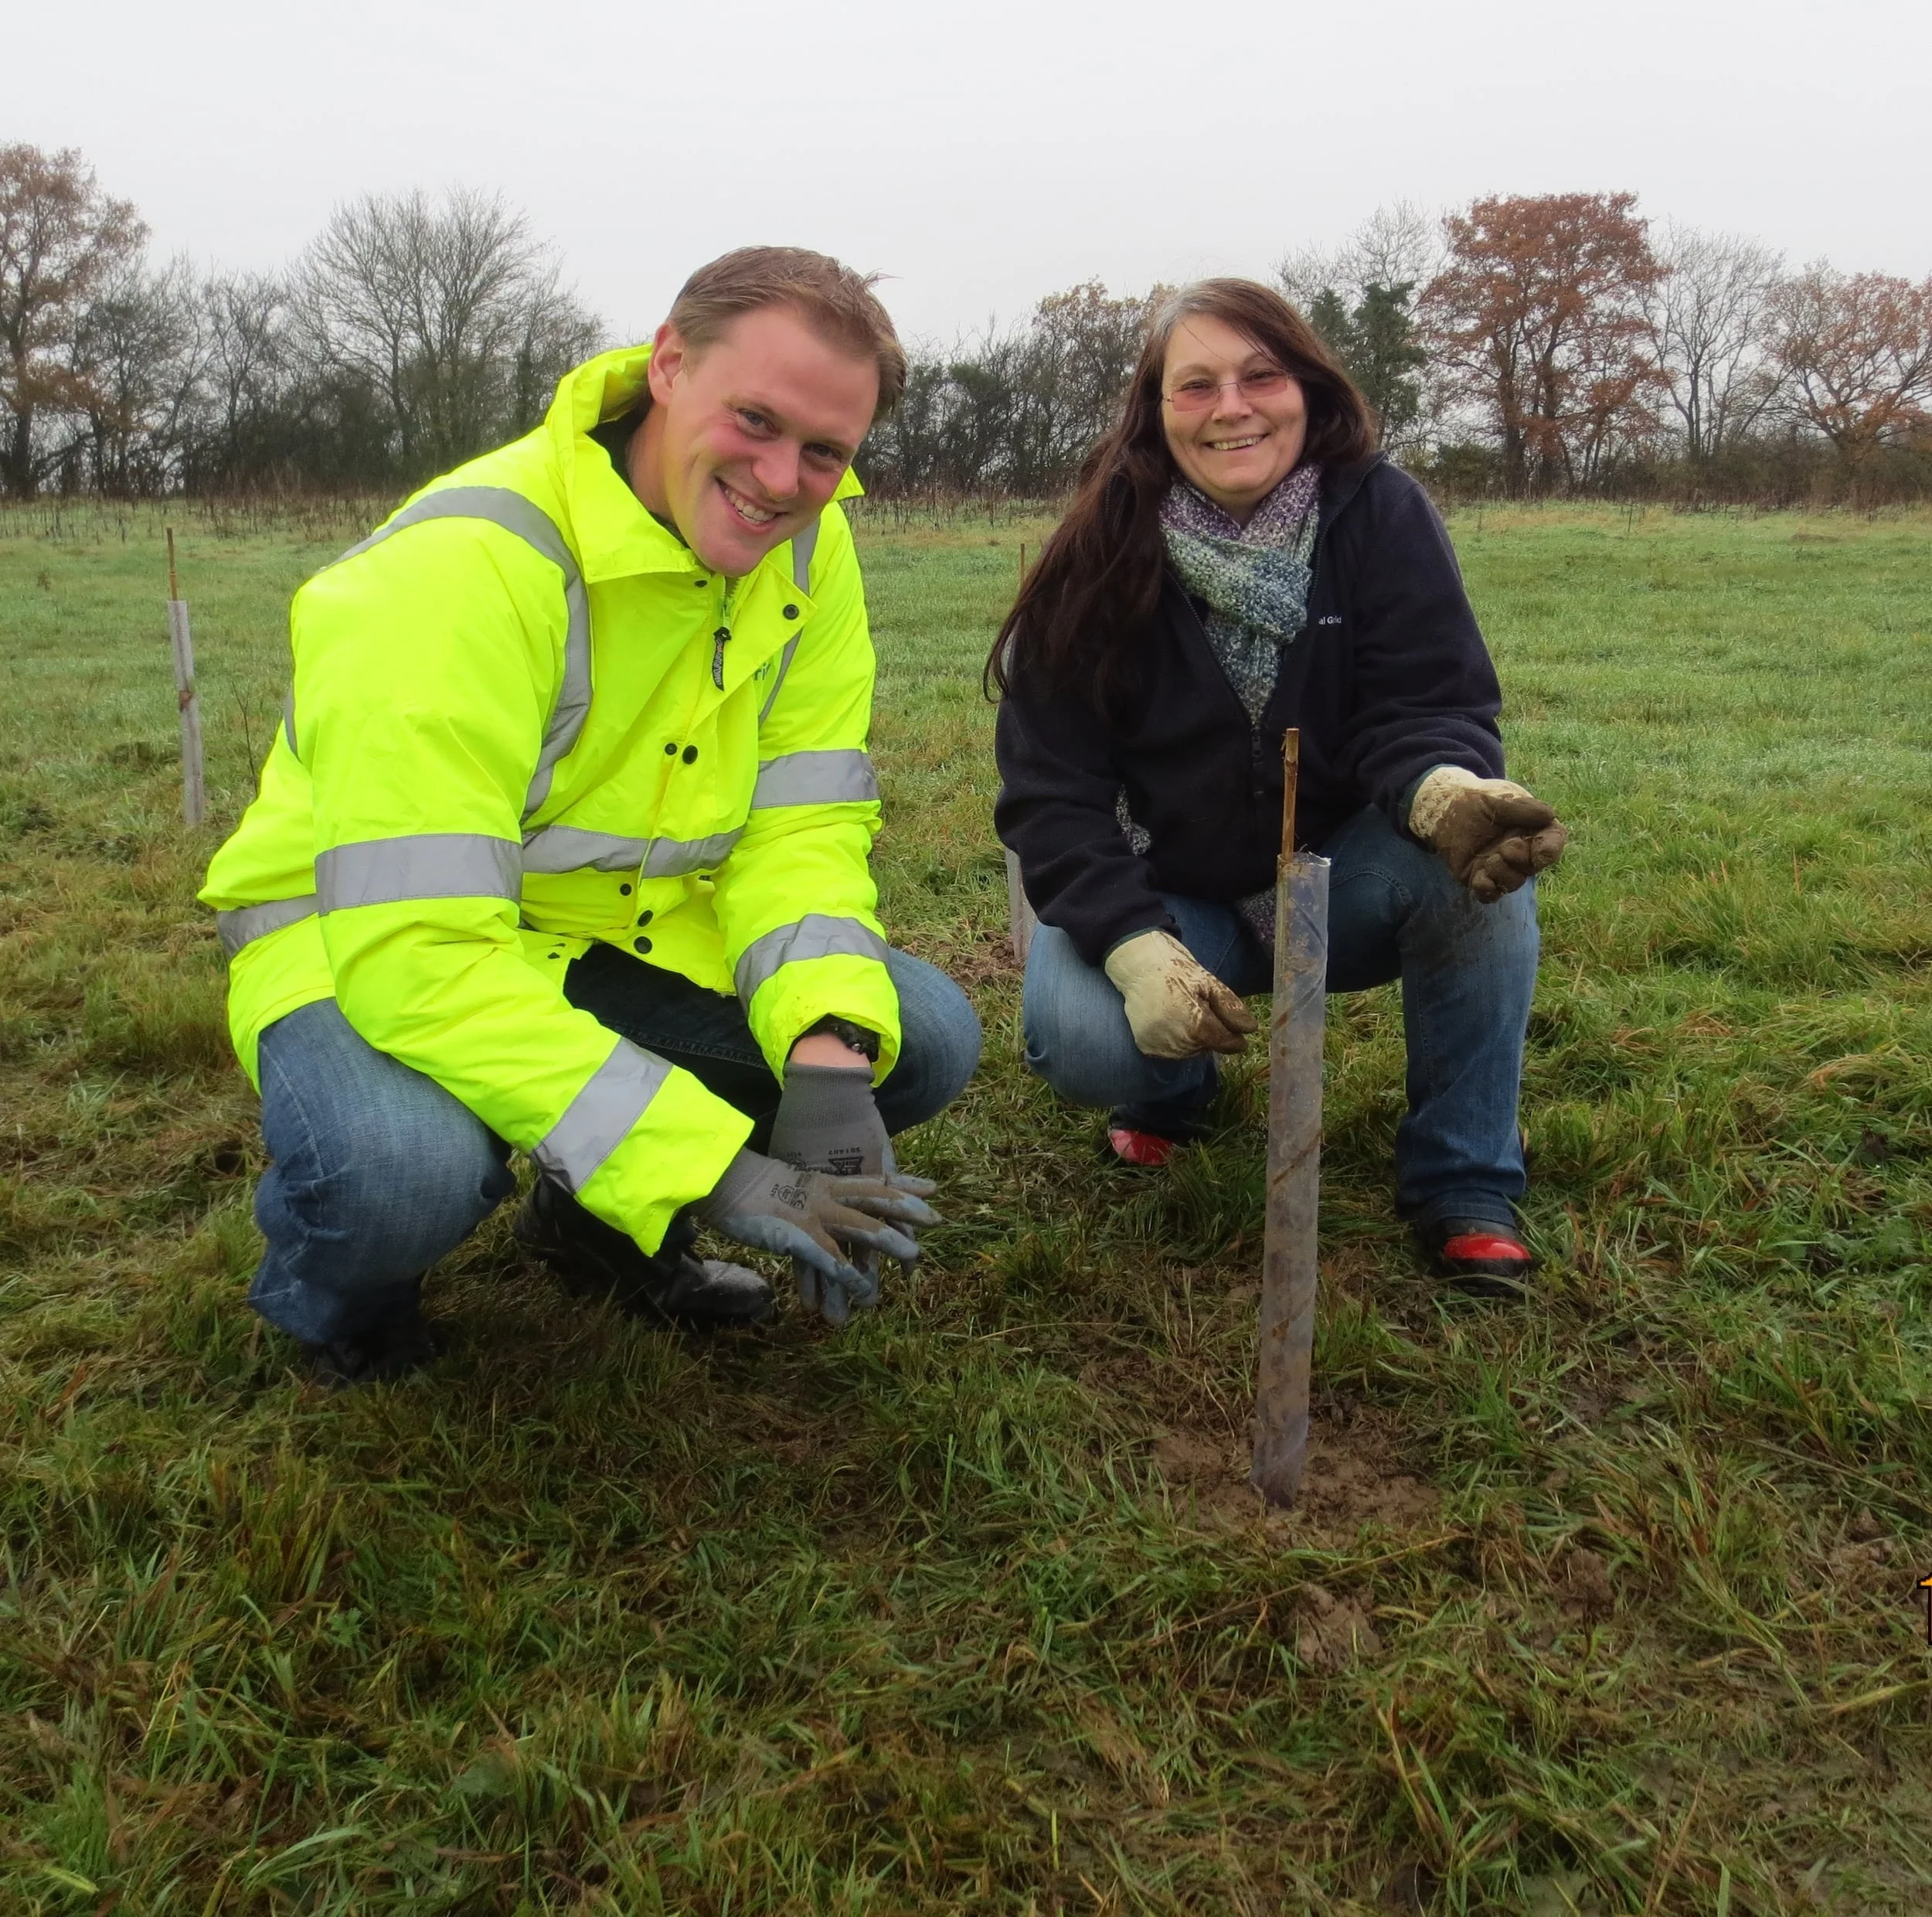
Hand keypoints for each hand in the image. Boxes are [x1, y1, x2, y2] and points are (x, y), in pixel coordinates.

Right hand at [693, 1149, 936, 1321]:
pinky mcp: (799, 1236)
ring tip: (914, 1258)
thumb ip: (807, 1197)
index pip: (872, 1180)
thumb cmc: (746, 1184)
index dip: (903, 1185)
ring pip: (861, 1228)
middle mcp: (825, 1194)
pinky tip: (864, 1292)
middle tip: (939, 1219)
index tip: (933, 1187)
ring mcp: (814, 1214)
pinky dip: (850, 1277)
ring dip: (890, 1243)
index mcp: (823, 1181)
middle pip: (876, 1199)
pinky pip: (832, 1259)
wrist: (720, 1181)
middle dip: (908, 1209)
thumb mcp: (785, 1186)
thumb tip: (815, 1209)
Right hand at [1103, 928, 1257, 1059]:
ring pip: (1189, 1052)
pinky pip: (1171, 1052)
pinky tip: (1172, 1022)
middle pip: (1207, 1047)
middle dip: (1211, 1034)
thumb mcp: (1208, 982)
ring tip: (1186, 1014)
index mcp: (1194, 1024)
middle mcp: (1176, 1040)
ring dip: (1194, 1039)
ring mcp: (1158, 1045)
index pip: (1224, 1042)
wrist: (1137, 966)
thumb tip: (1250, 1029)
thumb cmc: (1176, 969)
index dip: (1234, 1038)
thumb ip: (1229, 1007)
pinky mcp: (1146, 1047)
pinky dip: (1177, 1041)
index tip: (1237, 1031)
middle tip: (1202, 1009)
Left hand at [1410, 766, 1566, 903]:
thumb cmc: (1476, 801)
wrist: (1445, 810)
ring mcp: (1502, 866)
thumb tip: (1550, 816)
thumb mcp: (1499, 799)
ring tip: (1489, 859)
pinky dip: (1487, 889)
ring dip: (1503, 873)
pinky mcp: (1481, 877)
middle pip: (1533, 866)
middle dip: (1522, 860)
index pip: (1552, 841)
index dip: (1551, 850)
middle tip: (1506, 847)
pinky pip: (1489, 894)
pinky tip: (1479, 878)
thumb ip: (1523, 808)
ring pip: (1513, 882)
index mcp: (1532, 828)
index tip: (1542, 854)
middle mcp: (1521, 850)